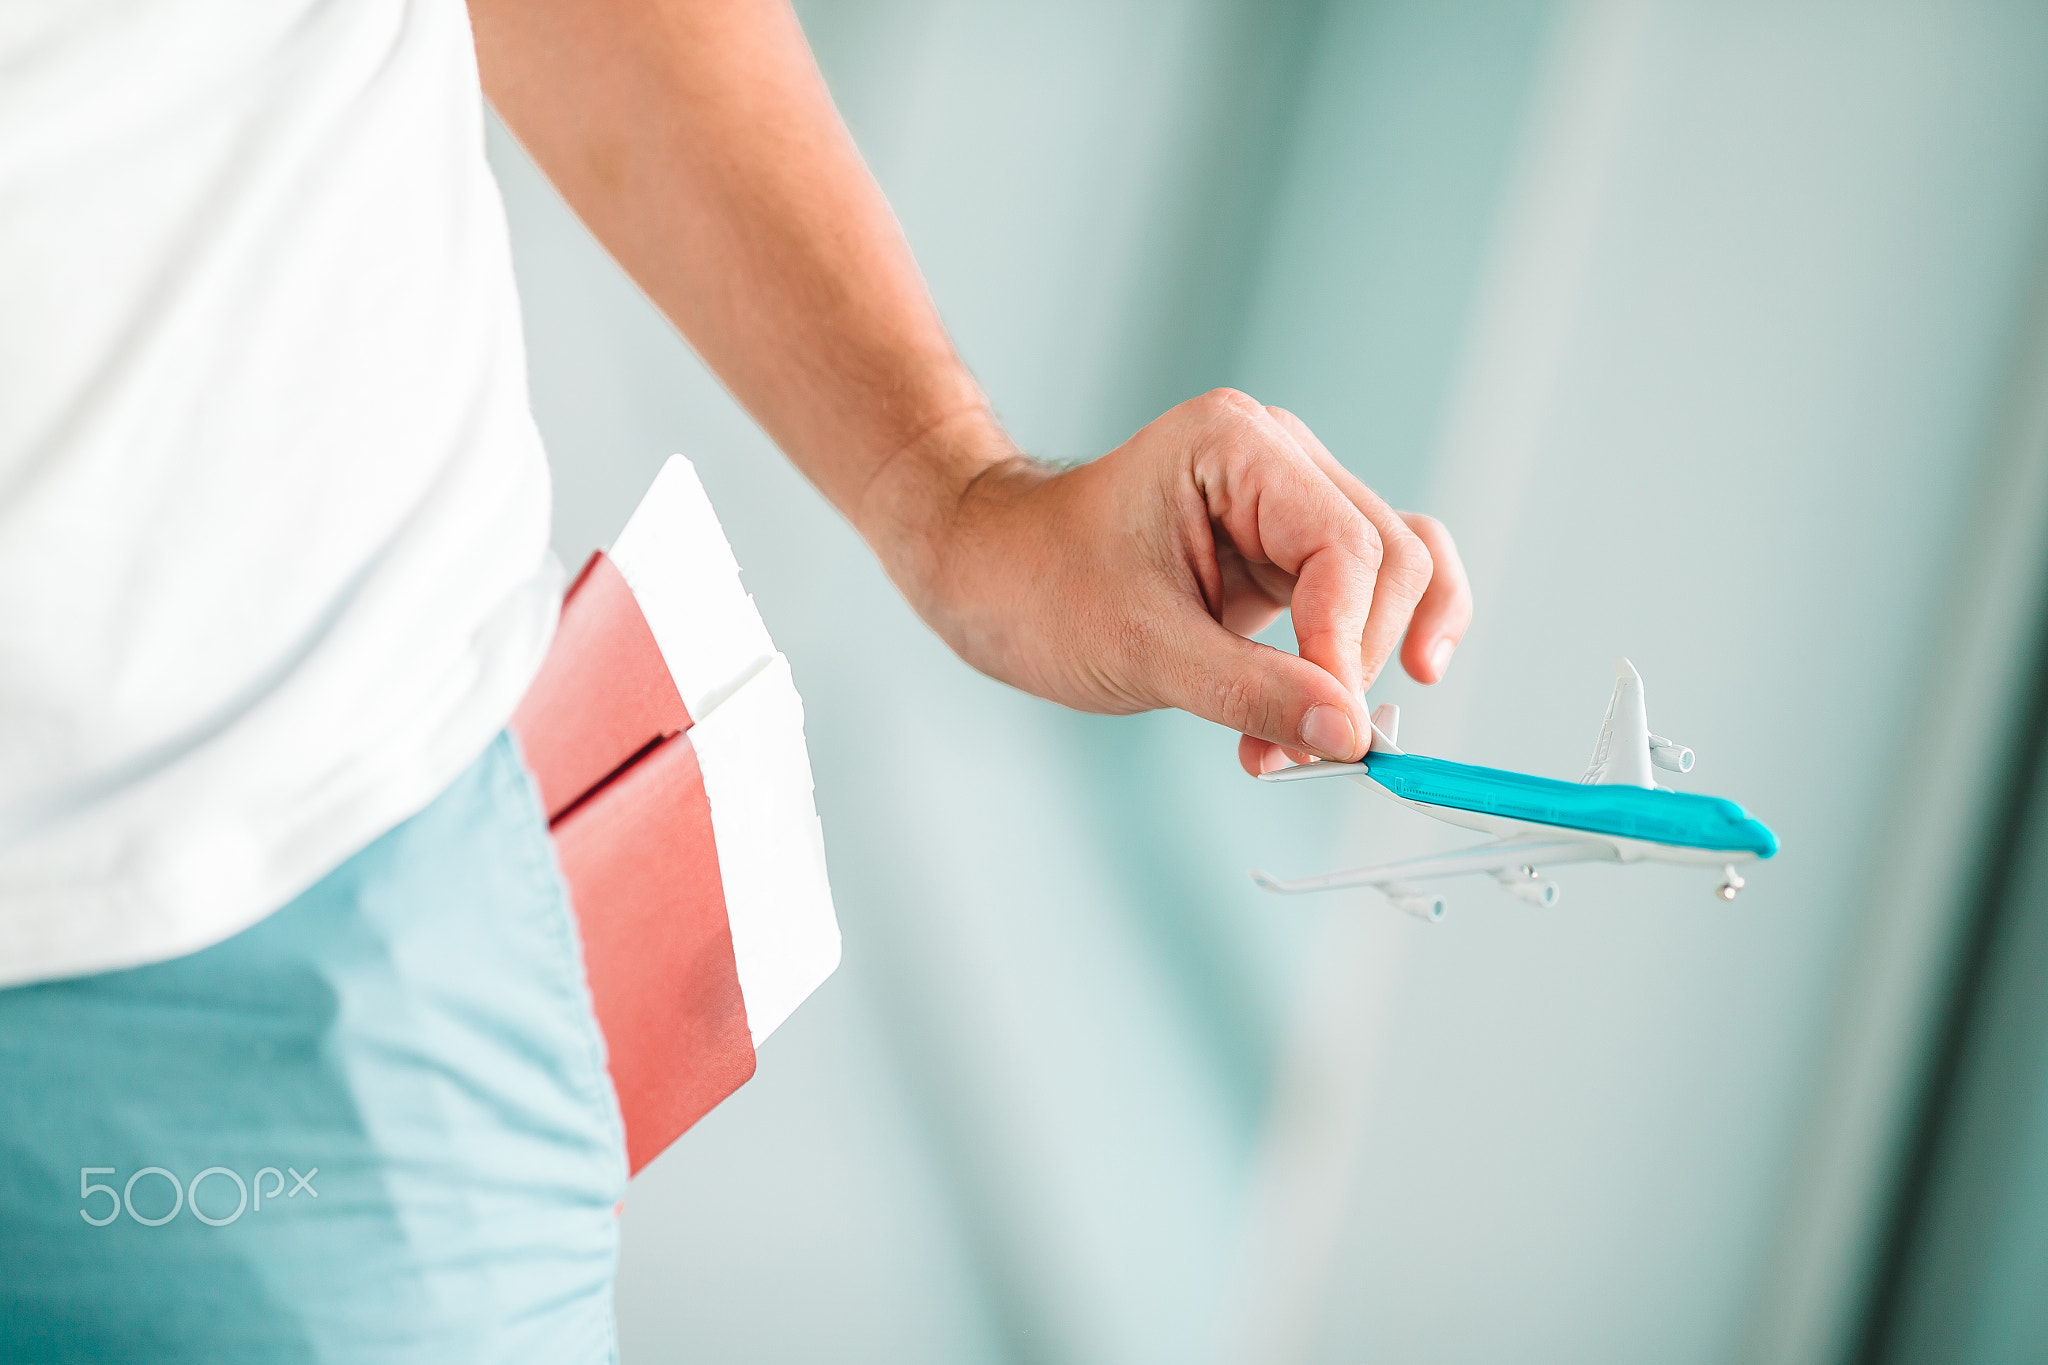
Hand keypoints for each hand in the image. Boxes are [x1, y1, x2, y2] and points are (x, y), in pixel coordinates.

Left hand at [875, 389, 1472, 774]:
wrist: (990, 574)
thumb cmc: (1040, 587)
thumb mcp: (1141, 650)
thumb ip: (1251, 690)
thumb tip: (1351, 736)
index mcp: (1237, 445)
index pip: (1347, 547)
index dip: (1346, 647)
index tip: (1325, 732)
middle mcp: (1279, 457)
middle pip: (1391, 559)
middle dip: (1356, 663)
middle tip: (1301, 750)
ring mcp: (1290, 501)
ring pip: (1397, 578)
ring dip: (1364, 670)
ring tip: (1303, 746)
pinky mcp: (1290, 550)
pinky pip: (1368, 597)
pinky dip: (1362, 657)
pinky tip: (1347, 715)